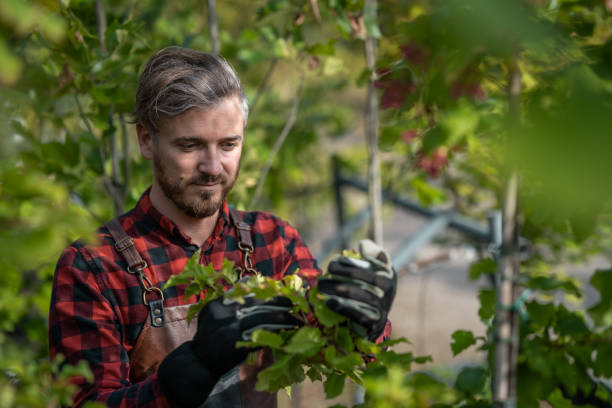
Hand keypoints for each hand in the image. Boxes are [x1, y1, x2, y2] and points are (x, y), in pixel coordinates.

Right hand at [158, 295, 299, 406]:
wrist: (199, 362)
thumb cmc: (211, 335)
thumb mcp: (215, 313)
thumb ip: (232, 300)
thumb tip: (252, 283)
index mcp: (220, 303)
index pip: (248, 292)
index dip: (267, 291)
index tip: (281, 291)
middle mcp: (224, 314)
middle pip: (259, 304)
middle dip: (279, 303)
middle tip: (293, 304)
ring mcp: (230, 329)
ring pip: (263, 319)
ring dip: (282, 319)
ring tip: (295, 319)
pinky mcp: (237, 345)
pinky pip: (261, 337)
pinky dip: (275, 334)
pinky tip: (286, 333)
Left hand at [318, 239, 396, 339]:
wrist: (372, 319)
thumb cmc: (367, 288)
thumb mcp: (371, 270)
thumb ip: (368, 255)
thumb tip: (363, 245)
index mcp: (389, 274)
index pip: (379, 263)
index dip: (363, 259)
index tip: (340, 258)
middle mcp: (390, 290)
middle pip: (373, 279)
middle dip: (350, 272)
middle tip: (330, 269)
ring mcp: (384, 307)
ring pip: (367, 297)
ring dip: (346, 291)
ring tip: (329, 287)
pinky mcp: (376, 323)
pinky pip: (361, 315)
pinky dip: (344, 308)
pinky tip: (330, 302)